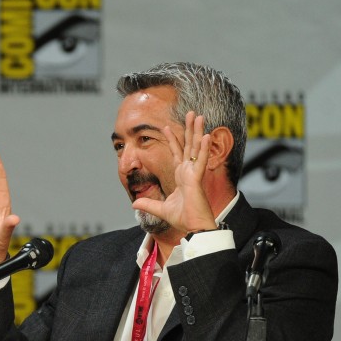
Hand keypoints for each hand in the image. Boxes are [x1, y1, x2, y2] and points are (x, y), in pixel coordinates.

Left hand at [132, 112, 216, 233]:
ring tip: (198, 116)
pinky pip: (201, 161)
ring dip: (197, 131)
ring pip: (196, 148)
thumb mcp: (160, 210)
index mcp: (182, 177)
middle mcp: (189, 172)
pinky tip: (205, 135)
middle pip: (188, 146)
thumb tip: (134, 203)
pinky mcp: (197, 179)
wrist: (193, 227)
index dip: (172, 139)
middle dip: (189, 129)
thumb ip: (148, 204)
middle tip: (190, 113)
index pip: (177, 153)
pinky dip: (203, 148)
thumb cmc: (183, 219)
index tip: (166, 126)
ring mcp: (194, 174)